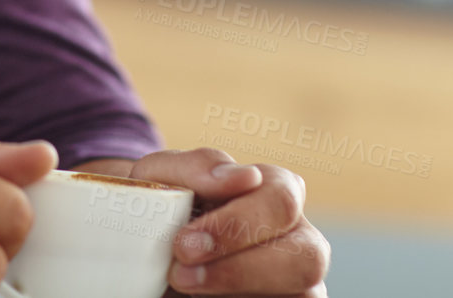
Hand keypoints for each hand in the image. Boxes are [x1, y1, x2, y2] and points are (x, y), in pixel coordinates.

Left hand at [120, 147, 329, 296]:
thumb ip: (197, 166)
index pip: (282, 200)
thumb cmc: (161, 206)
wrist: (145, 248)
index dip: (237, 225)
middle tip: (180, 274)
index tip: (183, 243)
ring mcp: (299, 282)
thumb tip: (246, 176)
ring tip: (186, 286)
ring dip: (238, 292)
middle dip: (240, 269)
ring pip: (303, 294)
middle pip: (307, 257)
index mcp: (277, 190)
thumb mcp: (161, 177)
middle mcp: (301, 237)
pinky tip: (203, 297)